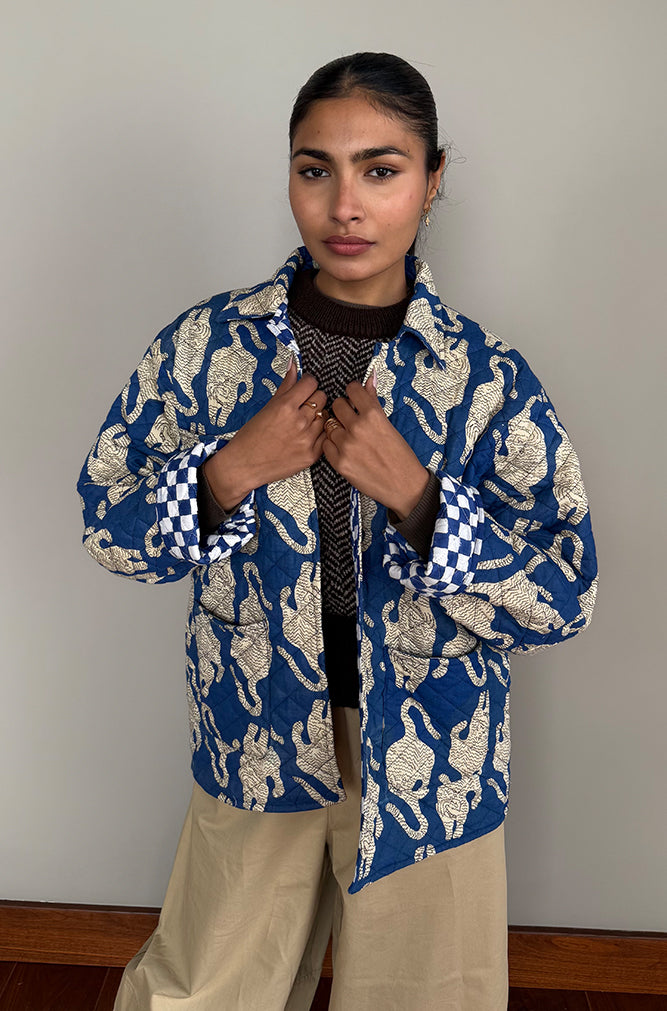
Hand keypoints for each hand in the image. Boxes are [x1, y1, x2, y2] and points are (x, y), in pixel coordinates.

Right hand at [203, 360, 327, 509]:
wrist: (244, 464)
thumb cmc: (251, 436)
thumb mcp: (267, 407)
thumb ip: (285, 386)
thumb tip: (294, 364)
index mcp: (285, 407)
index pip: (311, 383)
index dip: (307, 383)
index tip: (304, 387)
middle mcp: (299, 422)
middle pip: (322, 398)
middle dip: (313, 399)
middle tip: (302, 406)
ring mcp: (307, 439)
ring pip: (325, 417)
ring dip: (316, 417)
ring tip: (302, 423)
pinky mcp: (311, 455)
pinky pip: (325, 436)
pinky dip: (319, 434)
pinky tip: (305, 436)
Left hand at [322, 372, 429, 519]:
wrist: (404, 485)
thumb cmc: (400, 455)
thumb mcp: (389, 425)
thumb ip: (374, 402)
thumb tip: (369, 378)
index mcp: (373, 415)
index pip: (352, 390)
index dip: (353, 393)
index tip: (354, 398)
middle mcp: (358, 428)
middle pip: (337, 405)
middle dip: (343, 410)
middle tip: (351, 419)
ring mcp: (346, 446)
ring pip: (329, 425)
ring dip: (337, 429)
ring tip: (350, 437)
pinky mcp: (339, 463)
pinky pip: (326, 445)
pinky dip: (333, 445)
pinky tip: (345, 449)